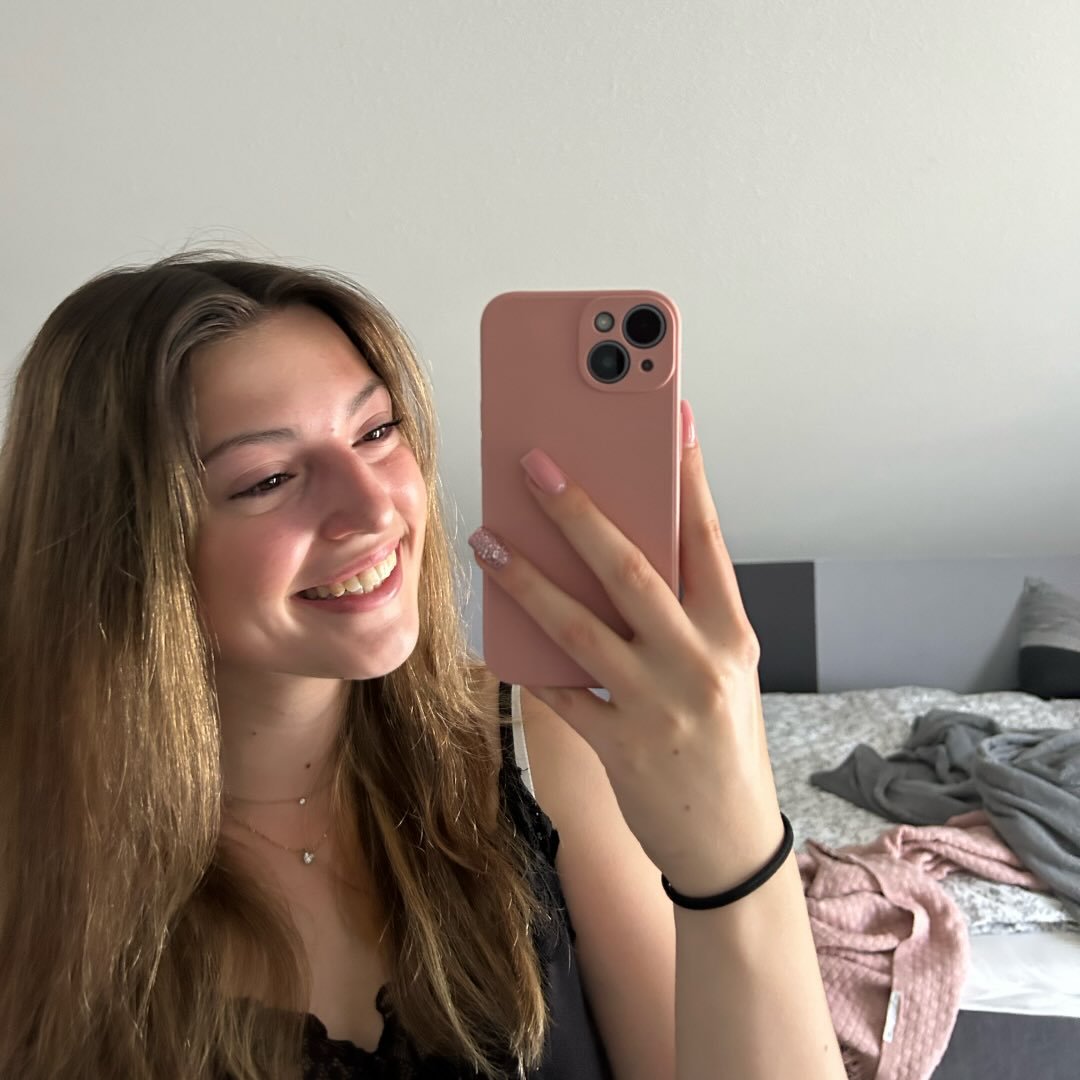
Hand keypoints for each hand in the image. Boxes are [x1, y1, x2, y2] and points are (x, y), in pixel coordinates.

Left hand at [468, 400, 785, 895]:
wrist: (731, 843)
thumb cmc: (724, 741)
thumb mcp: (723, 669)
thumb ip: (682, 614)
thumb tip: (622, 549)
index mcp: (732, 632)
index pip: (707, 538)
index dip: (687, 476)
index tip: (670, 419)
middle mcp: (698, 661)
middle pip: (631, 570)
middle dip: (580, 512)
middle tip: (536, 465)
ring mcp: (657, 706)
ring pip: (579, 627)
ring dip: (527, 579)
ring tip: (488, 541)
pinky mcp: (619, 746)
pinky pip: (558, 693)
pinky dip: (525, 662)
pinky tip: (492, 631)